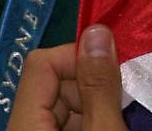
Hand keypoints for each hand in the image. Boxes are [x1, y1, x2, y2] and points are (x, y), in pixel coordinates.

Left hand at [8, 24, 126, 130]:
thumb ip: (99, 86)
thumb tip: (97, 30)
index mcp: (25, 124)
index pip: (41, 64)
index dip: (77, 57)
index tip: (112, 68)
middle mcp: (25, 128)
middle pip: (55, 84)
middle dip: (93, 84)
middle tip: (126, 99)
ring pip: (67, 107)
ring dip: (97, 103)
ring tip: (124, 117)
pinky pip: (70, 125)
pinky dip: (94, 121)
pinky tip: (114, 127)